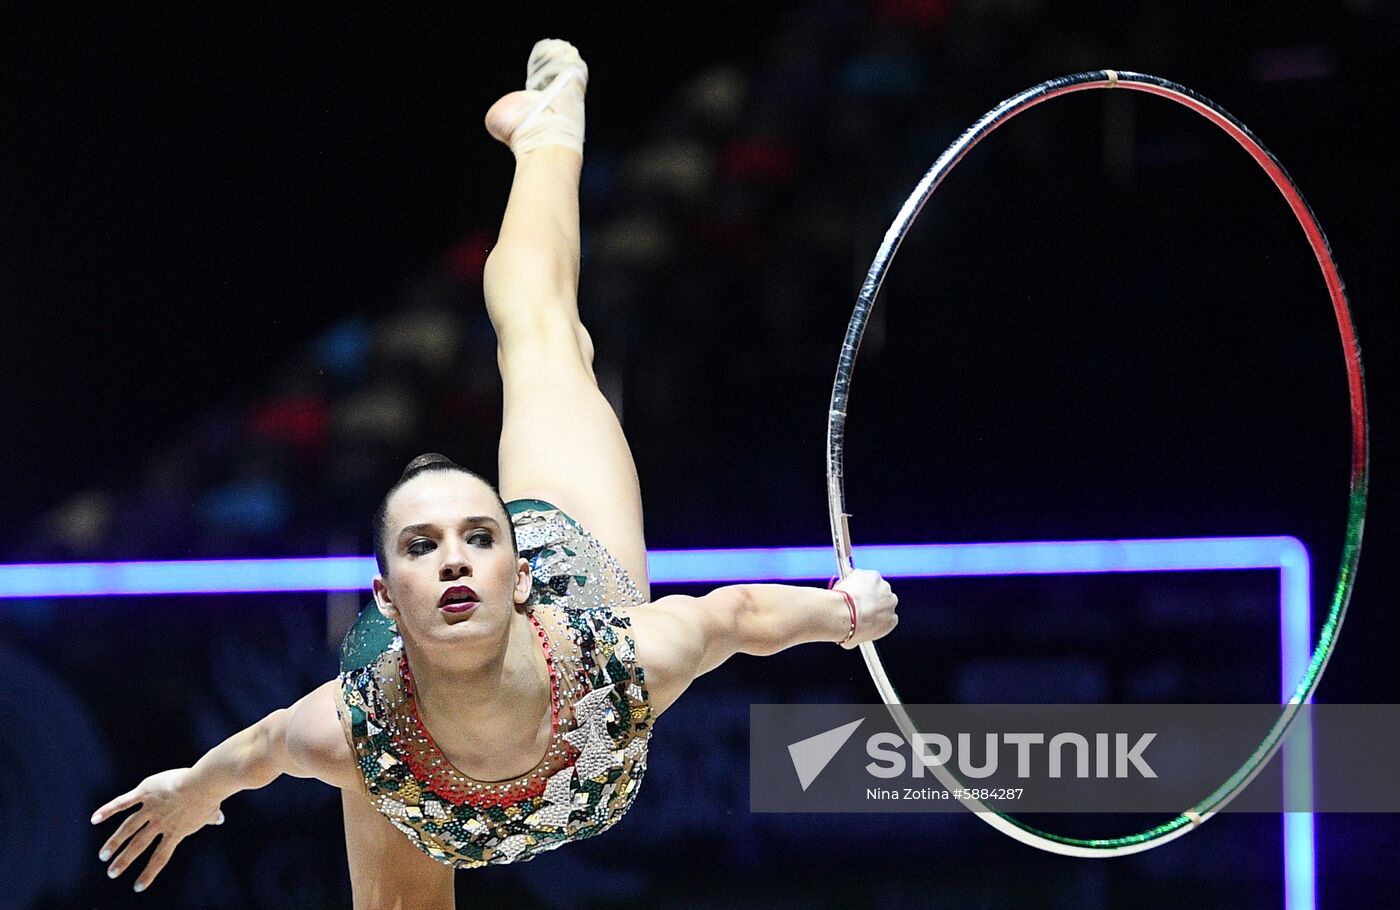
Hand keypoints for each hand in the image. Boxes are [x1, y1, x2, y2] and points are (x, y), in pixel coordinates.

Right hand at [91, 767, 225, 892]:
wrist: (204, 784)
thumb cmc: (211, 796)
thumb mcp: (212, 811)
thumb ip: (212, 817)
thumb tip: (220, 819)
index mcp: (176, 831)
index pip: (160, 857)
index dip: (149, 873)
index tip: (138, 887)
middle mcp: (160, 823)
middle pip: (139, 845)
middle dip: (124, 860)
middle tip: (111, 873)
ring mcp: (151, 808)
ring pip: (128, 828)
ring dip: (114, 842)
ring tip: (103, 856)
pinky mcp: (145, 792)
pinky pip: (123, 803)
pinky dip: (108, 810)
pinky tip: (94, 819)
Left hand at [835, 568, 898, 648]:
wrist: (844, 615)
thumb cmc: (848, 629)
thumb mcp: (854, 641)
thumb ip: (857, 637)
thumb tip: (848, 639)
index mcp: (891, 620)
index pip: (887, 614)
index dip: (874, 611)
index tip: (864, 611)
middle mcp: (891, 602)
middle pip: (883, 597)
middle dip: (871, 597)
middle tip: (854, 601)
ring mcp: (883, 587)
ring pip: (873, 584)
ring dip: (863, 586)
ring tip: (848, 593)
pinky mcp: (873, 575)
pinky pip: (863, 575)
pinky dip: (855, 578)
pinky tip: (846, 585)